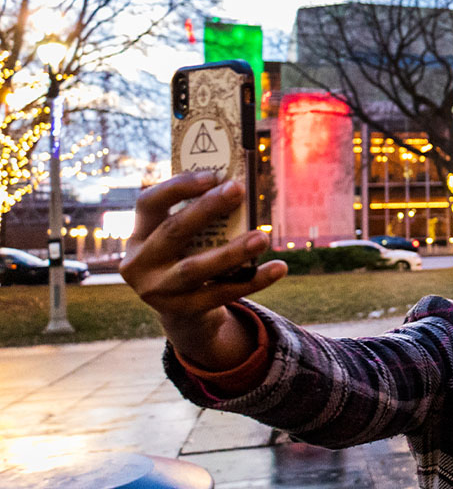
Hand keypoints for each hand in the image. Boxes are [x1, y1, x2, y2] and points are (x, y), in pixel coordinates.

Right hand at [120, 172, 287, 366]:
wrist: (184, 313)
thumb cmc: (187, 260)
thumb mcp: (181, 241)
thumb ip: (199, 220)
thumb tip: (237, 190)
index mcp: (137, 236)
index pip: (148, 203)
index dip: (178, 187)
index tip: (213, 175)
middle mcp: (140, 264)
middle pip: (173, 232)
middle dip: (207, 209)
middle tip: (238, 190)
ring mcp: (159, 291)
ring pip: (197, 268)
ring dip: (232, 251)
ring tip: (263, 237)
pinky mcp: (185, 311)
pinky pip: (223, 294)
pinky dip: (254, 280)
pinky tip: (279, 267)